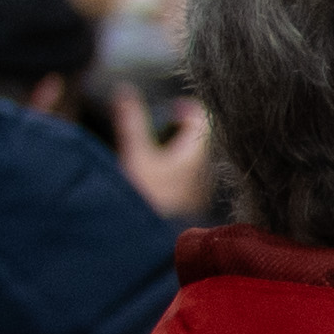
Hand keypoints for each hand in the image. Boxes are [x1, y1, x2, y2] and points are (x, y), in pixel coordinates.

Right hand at [107, 87, 214, 217]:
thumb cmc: (145, 197)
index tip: (173, 109)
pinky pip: (192, 181)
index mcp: (197, 155)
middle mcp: (208, 172)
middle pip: (203, 141)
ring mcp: (203, 191)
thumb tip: (125, 91)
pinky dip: (179, 172)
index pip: (205, 120)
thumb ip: (131, 122)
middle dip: (183, 131)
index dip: (189, 109)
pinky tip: (160, 180)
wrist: (151, 242)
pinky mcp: (195, 206)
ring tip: (159, 156)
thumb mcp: (135, 154)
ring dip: (180, 153)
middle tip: (163, 131)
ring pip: (198, 162)